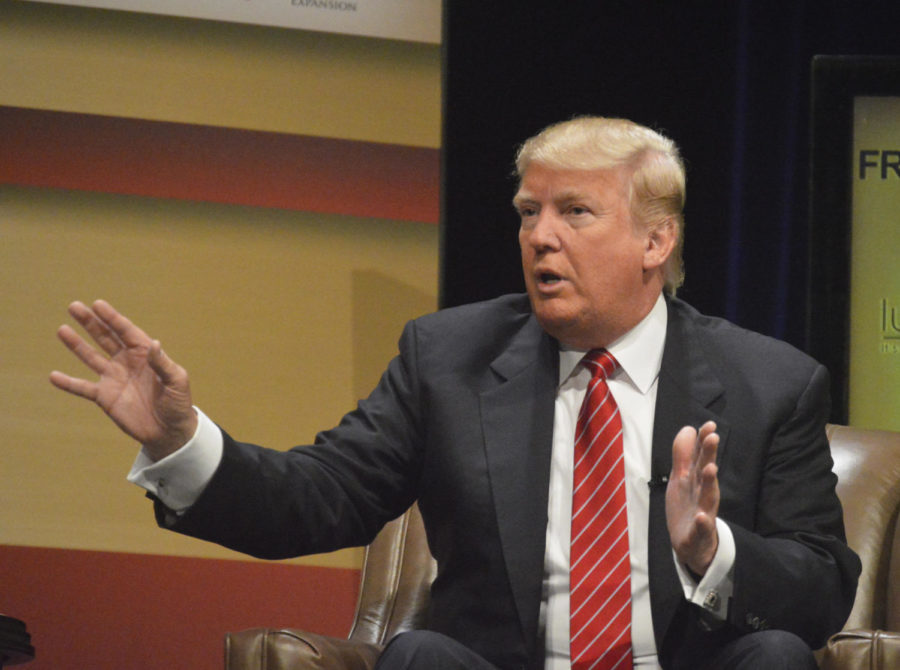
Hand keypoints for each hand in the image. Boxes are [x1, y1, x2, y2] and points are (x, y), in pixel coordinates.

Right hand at [50, 300, 196, 460]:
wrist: (169, 431)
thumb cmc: (178, 403)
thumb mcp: (177, 381)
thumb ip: (163, 364)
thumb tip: (154, 343)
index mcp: (145, 354)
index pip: (126, 331)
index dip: (112, 318)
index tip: (97, 304)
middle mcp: (126, 361)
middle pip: (105, 337)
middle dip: (91, 322)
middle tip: (74, 307)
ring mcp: (114, 378)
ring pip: (91, 357)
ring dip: (76, 345)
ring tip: (62, 330)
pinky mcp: (105, 397)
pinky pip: (83, 388)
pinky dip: (68, 383)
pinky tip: (53, 376)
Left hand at [666, 421, 719, 575]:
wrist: (692, 544)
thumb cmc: (688, 506)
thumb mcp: (682, 479)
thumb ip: (684, 455)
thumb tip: (687, 429)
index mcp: (696, 480)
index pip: (701, 457)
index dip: (703, 441)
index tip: (709, 425)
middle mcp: (702, 493)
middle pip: (706, 472)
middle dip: (709, 455)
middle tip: (713, 437)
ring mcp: (702, 513)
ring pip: (708, 497)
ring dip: (709, 483)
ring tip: (710, 468)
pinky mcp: (698, 534)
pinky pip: (702, 528)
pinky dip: (703, 523)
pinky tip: (703, 517)